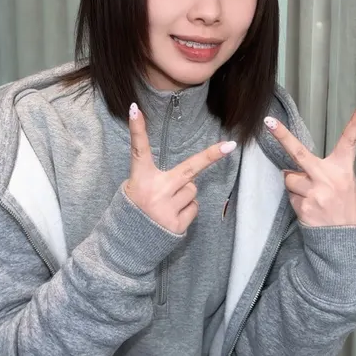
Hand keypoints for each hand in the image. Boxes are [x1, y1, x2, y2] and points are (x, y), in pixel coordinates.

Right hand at [124, 102, 236, 233]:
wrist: (126, 246)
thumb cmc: (134, 211)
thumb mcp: (136, 189)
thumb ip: (159, 178)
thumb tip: (190, 178)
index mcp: (140, 178)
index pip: (139, 148)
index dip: (137, 128)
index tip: (136, 109)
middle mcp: (155, 190)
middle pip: (190, 168)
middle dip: (211, 156)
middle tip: (229, 145)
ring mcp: (166, 208)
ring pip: (193, 190)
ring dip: (184, 197)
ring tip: (166, 206)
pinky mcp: (176, 224)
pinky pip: (194, 208)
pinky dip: (186, 211)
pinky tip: (170, 218)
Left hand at [264, 98, 355, 226]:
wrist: (347, 242)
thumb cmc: (346, 209)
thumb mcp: (347, 185)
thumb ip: (325, 172)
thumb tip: (292, 170)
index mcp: (343, 169)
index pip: (351, 140)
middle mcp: (328, 178)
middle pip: (298, 152)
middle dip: (281, 135)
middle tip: (268, 122)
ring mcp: (314, 193)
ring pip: (289, 178)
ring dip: (296, 185)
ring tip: (313, 197)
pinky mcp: (304, 207)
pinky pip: (290, 195)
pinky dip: (297, 199)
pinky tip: (311, 208)